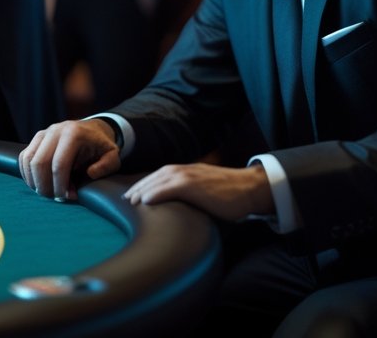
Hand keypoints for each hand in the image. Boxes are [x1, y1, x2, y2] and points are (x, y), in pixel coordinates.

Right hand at [19, 119, 121, 201]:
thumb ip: (107, 165)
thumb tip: (90, 173)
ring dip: (36, 182)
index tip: (69, 197)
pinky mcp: (36, 139)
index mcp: (74, 134)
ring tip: (49, 192)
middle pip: (40, 163)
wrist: (91, 130)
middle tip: (56, 198)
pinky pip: (24, 159)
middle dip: (45, 186)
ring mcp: (43, 134)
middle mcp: (55, 131)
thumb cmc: (100, 147)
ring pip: (29, 161)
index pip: (59, 164)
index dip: (61, 185)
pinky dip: (28, 175)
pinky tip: (40, 184)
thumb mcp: (112, 155)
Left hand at [122, 162, 273, 221]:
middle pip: (156, 176)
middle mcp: (187, 170)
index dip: (146, 184)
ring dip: (143, 189)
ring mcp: (190, 176)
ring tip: (131, 200)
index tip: (134, 193)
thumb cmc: (232, 193)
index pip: (161, 175)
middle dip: (139, 186)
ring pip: (160, 180)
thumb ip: (194, 193)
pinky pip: (171, 187)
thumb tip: (184, 206)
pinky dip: (157, 193)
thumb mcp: (208, 190)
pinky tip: (146, 201)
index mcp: (189, 171)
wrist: (250, 188)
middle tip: (126, 198)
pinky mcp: (195, 185)